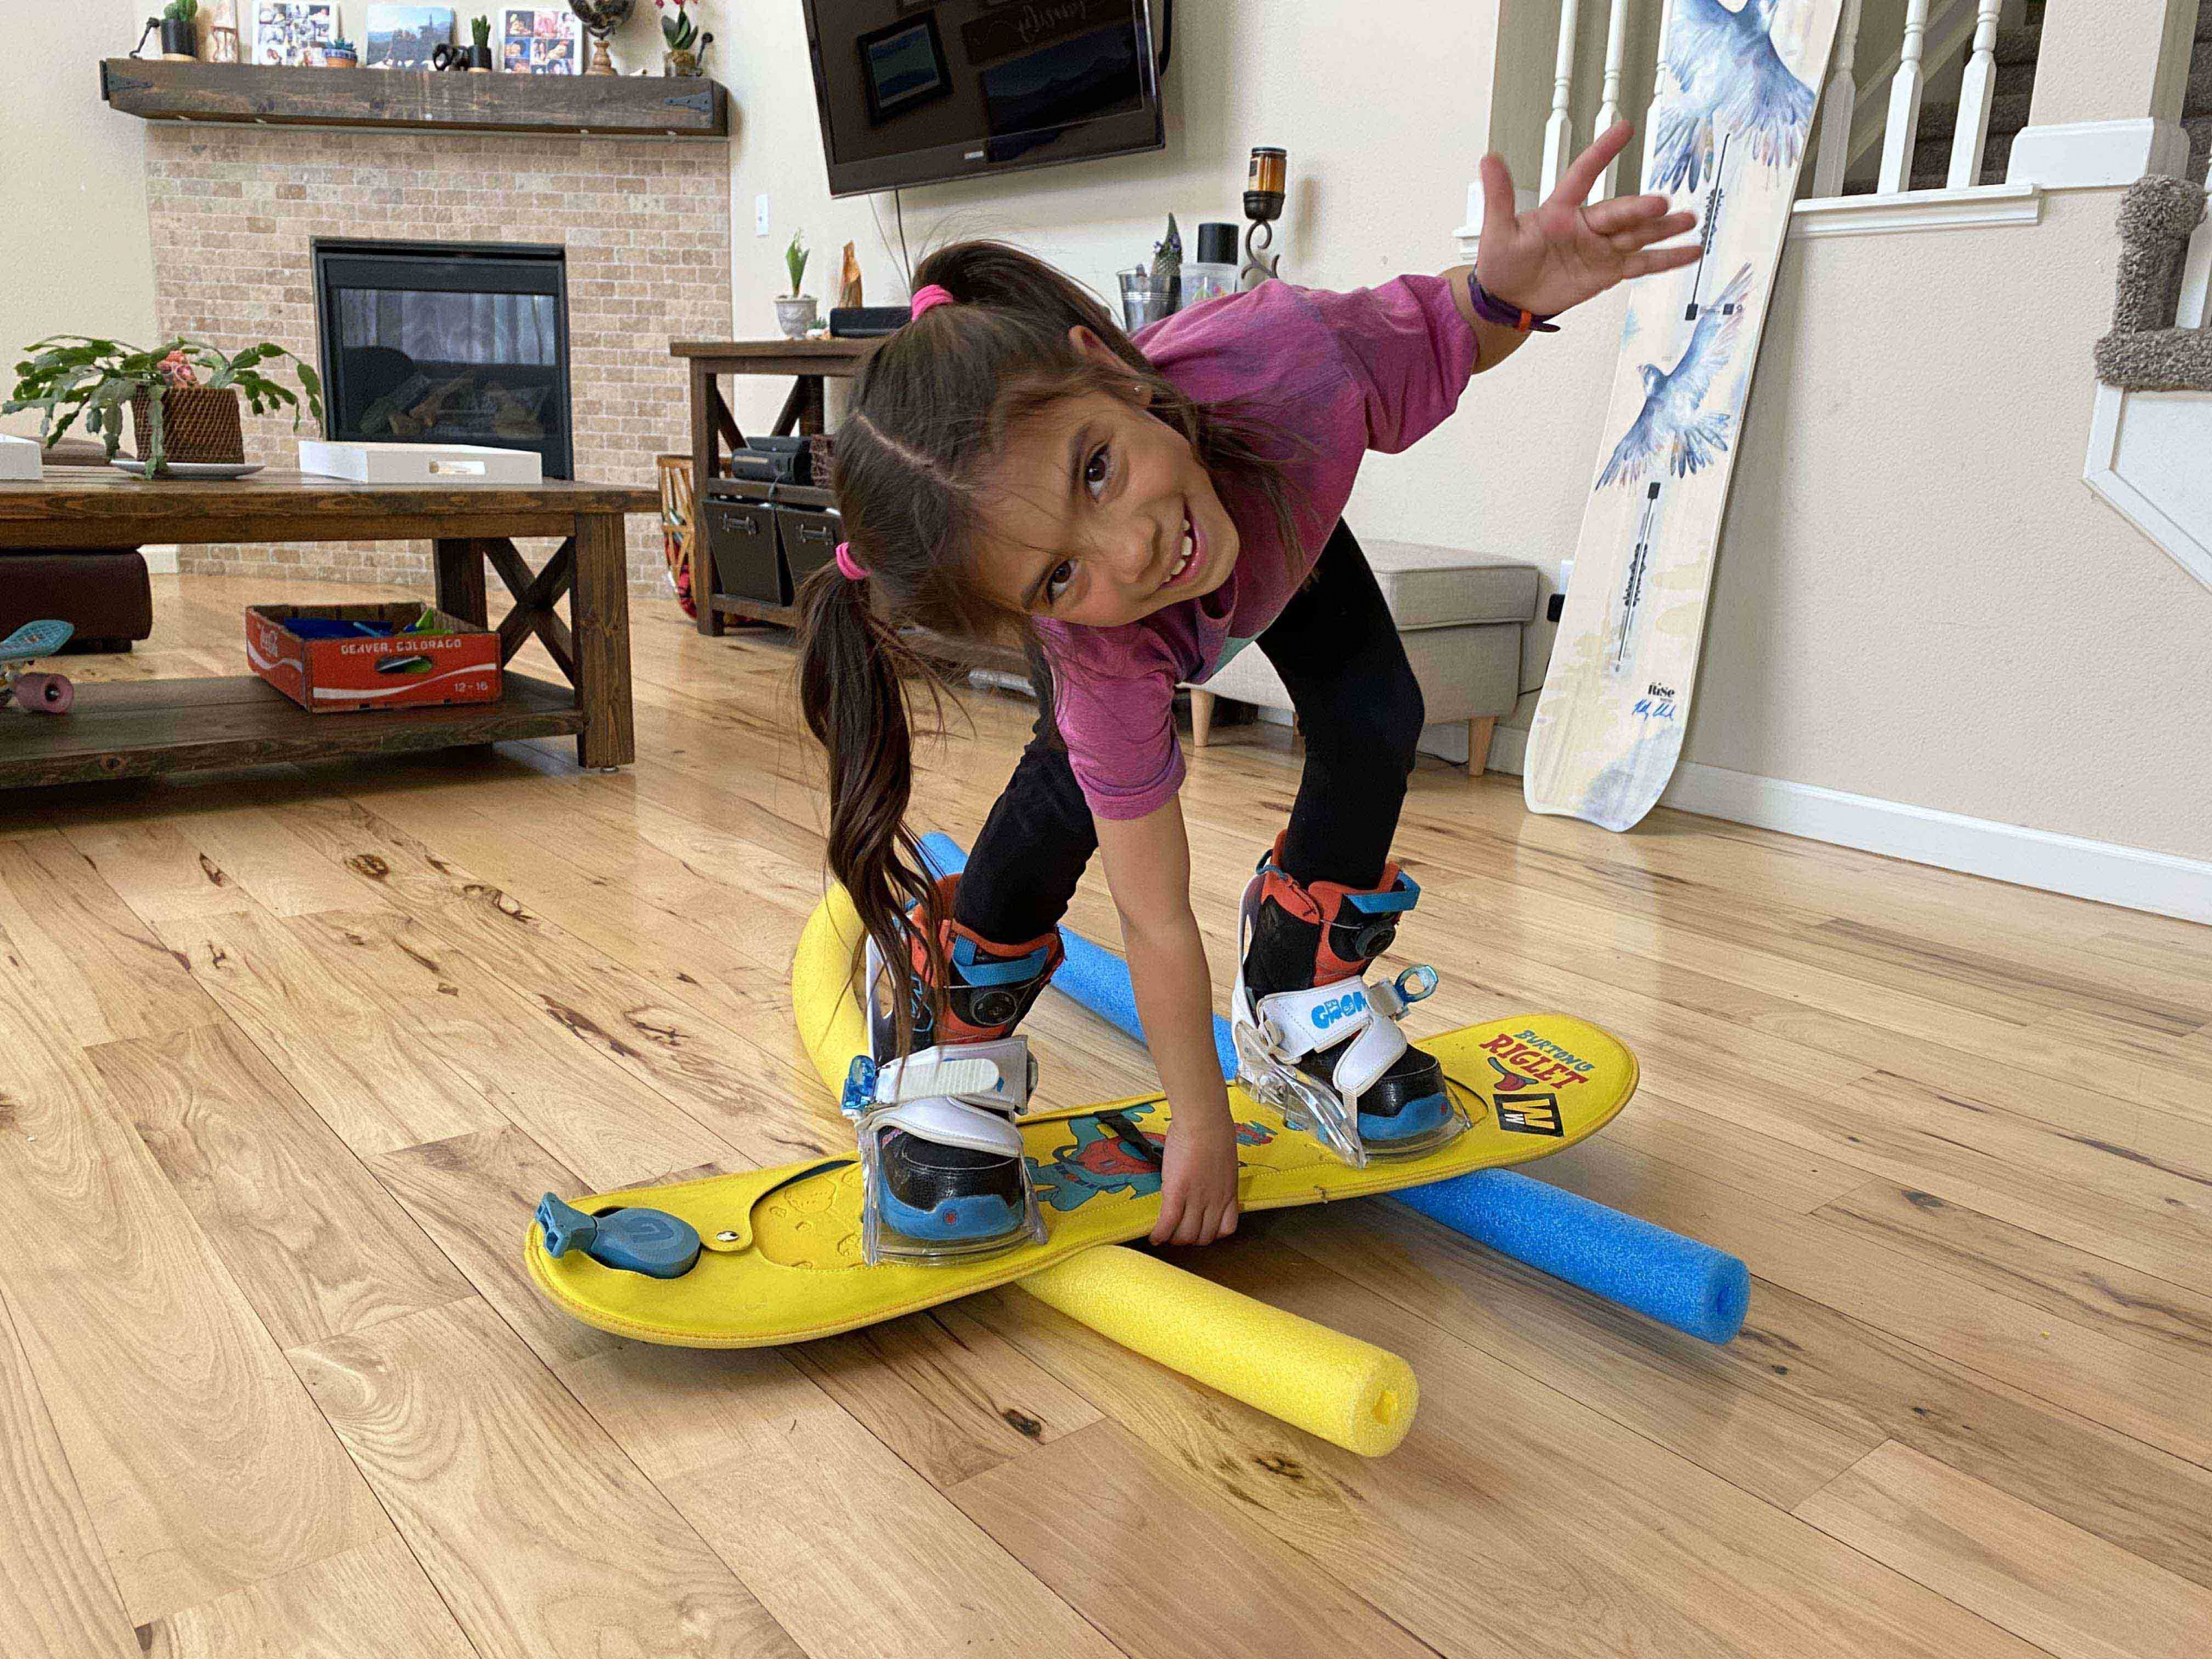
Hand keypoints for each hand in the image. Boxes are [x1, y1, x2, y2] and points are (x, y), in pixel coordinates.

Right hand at [1150, 1111, 1239, 1245]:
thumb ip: (1217, 1177)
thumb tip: (1206, 1178)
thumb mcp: (1224, 1162)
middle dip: (1191, 1240)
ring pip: (1186, 1235)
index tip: (1201, 1228)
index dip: (1212, 1234)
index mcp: (1229, 1193)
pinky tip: (1153, 1236)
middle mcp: (1215, 1202)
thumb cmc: (1214, 1132)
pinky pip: (1168, 1223)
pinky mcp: (1177, 1193)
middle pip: (1203, 1237)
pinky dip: (1159, 1234)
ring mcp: (1196, 1199)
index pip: (1226, 1229)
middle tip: (1178, 1232)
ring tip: (1165, 1234)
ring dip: (1174, 1239)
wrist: (1204, 1122)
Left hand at [1473, 122, 1700, 318]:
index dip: (1602, 152)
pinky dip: (1667, 259)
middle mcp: (1587, 225)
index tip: (1624, 128)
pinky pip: (1643, 263)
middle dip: (1639, 208)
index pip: (1584, 175)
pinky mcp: (1610, 270)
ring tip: (1688, 219)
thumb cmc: (1502, 262)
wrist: (1509, 298)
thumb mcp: (1496, 230)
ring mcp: (1601, 247)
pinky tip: (1691, 250)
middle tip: (1659, 204)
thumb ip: (1499, 196)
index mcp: (1560, 210)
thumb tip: (1489, 160)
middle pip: (1618, 212)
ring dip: (1664, 228)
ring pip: (1638, 234)